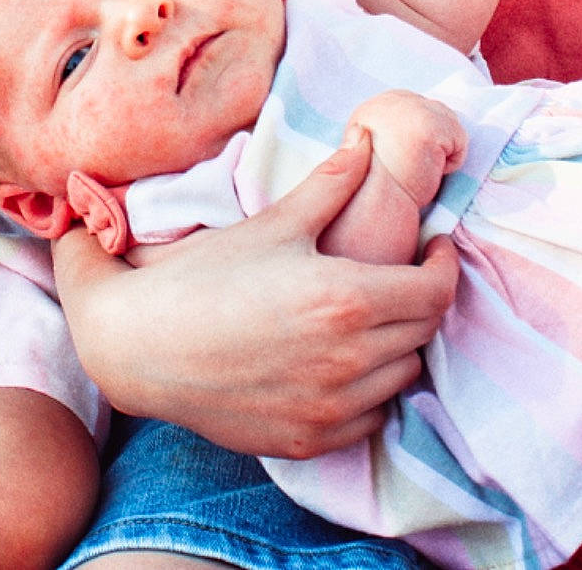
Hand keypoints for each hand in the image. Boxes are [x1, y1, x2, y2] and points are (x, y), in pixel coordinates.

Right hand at [52, 130, 459, 459]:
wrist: (139, 346)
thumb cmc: (204, 277)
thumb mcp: (273, 225)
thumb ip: (331, 184)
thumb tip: (365, 140)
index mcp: (347, 299)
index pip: (435, 290)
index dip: (442, 264)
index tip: (432, 248)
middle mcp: (349, 360)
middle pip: (423, 332)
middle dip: (420, 298)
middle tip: (399, 275)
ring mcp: (331, 408)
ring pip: (403, 376)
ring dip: (397, 345)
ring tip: (368, 317)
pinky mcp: (310, 441)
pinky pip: (371, 417)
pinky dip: (370, 390)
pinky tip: (341, 363)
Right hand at [349, 90, 467, 206]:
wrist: (375, 206)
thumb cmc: (379, 186)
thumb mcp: (380, 145)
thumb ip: (396, 128)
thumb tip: (422, 127)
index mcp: (374, 106)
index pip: (418, 108)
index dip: (420, 138)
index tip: (406, 160)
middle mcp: (389, 100)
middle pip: (437, 112)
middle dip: (432, 143)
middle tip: (410, 166)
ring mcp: (410, 109)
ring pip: (451, 125)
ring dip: (440, 152)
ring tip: (416, 169)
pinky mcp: (429, 124)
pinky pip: (460, 141)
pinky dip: (450, 163)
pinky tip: (426, 172)